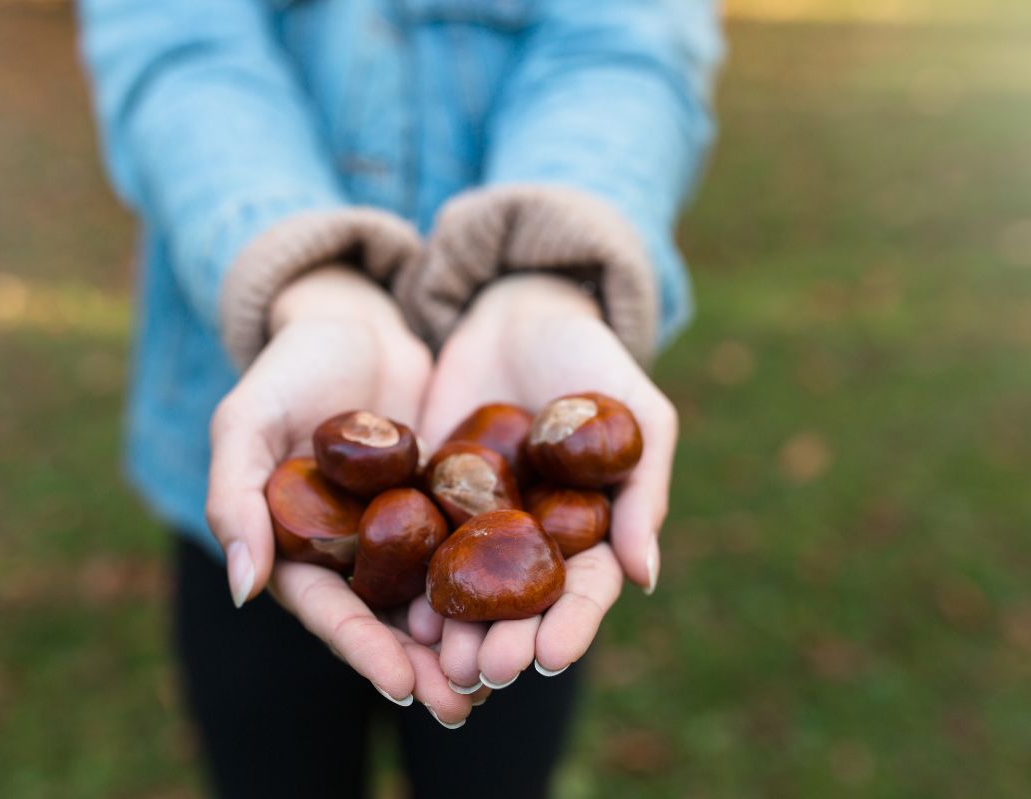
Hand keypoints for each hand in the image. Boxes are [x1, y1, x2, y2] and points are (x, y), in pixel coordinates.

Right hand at [206, 267, 485, 722]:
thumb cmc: (288, 366)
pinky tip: (528, 608)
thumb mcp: (246, 420)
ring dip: (462, 638)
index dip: (362, 649)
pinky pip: (467, 548)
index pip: (329, 610)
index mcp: (298, 546)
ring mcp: (398, 529)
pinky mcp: (441, 502)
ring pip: (432, 596)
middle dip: (423, 665)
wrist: (355, 319)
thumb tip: (244, 589)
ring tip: (503, 674)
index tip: (402, 685)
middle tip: (464, 705)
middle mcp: (350, 551)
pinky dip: (491, 581)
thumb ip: (236, 498)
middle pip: (385, 620)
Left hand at [414, 274, 678, 691]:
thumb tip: (644, 578)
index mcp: (586, 528)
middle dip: (506, 642)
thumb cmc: (591, 356)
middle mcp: (530, 536)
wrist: (516, 309)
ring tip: (439, 659)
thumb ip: (643, 489)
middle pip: (520, 605)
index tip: (552, 658)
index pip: (582, 590)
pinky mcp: (427, 495)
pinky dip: (411, 580)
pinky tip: (399, 608)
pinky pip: (418, 544)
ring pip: (467, 588)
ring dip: (455, 629)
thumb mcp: (636, 412)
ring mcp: (476, 520)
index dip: (570, 626)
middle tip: (486, 671)